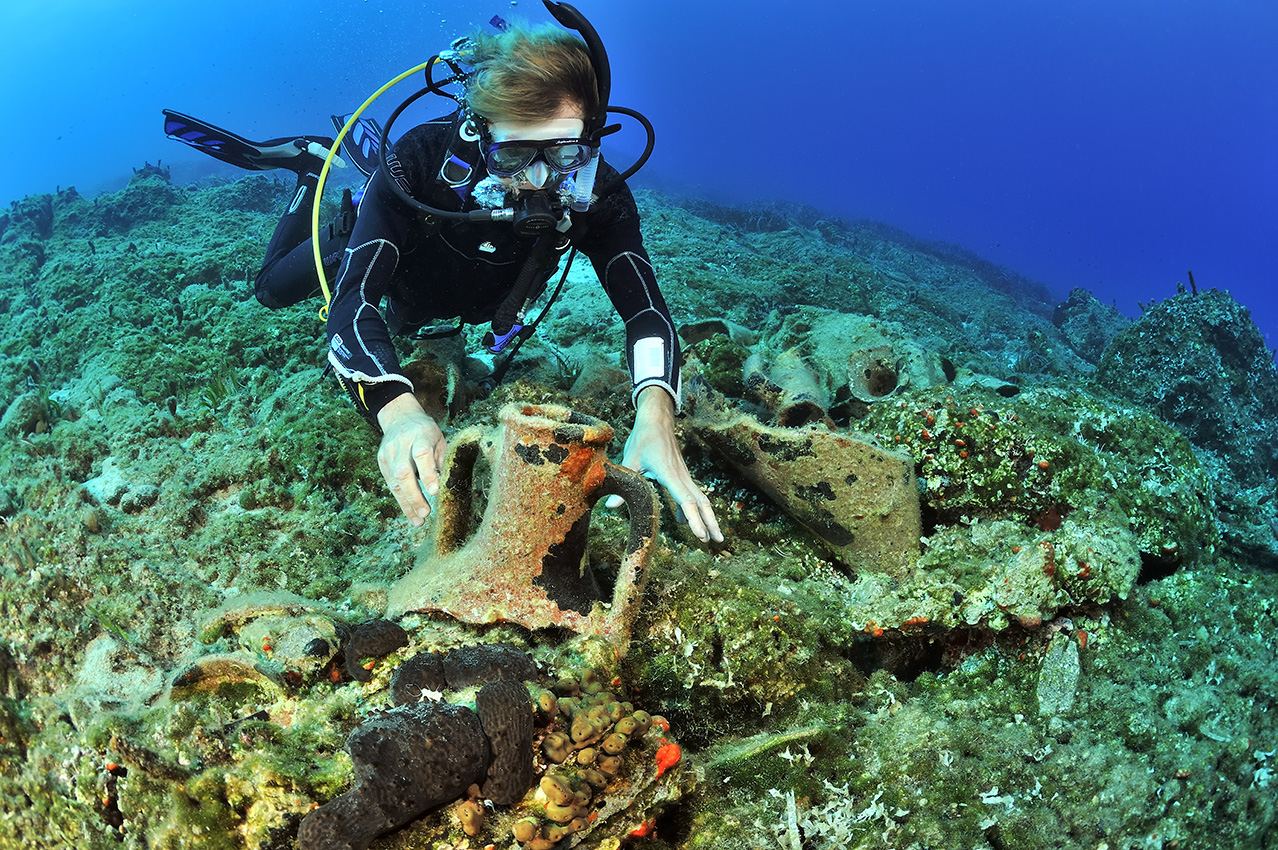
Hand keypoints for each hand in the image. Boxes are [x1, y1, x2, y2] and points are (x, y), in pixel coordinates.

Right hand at [375, 393, 446, 526]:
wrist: (400, 416)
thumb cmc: (426, 431)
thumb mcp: (439, 438)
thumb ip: (441, 460)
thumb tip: (445, 486)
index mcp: (420, 434)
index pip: (421, 454)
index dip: (427, 473)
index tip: (435, 491)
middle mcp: (401, 444)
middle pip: (404, 472)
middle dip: (415, 496)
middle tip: (426, 513)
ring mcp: (388, 453)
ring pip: (394, 481)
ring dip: (406, 504)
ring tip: (418, 521)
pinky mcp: (382, 461)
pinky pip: (390, 484)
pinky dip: (401, 500)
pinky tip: (410, 513)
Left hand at [609, 386, 723, 543]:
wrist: (657, 419)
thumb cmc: (644, 437)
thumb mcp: (630, 460)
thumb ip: (624, 485)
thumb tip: (610, 506)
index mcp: (670, 473)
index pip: (686, 500)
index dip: (694, 519)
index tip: (701, 535)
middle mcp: (681, 475)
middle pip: (701, 502)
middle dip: (710, 522)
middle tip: (718, 541)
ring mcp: (684, 475)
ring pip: (701, 498)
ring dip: (707, 517)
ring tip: (711, 537)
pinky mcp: (682, 474)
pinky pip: (692, 494)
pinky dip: (693, 509)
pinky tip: (685, 522)